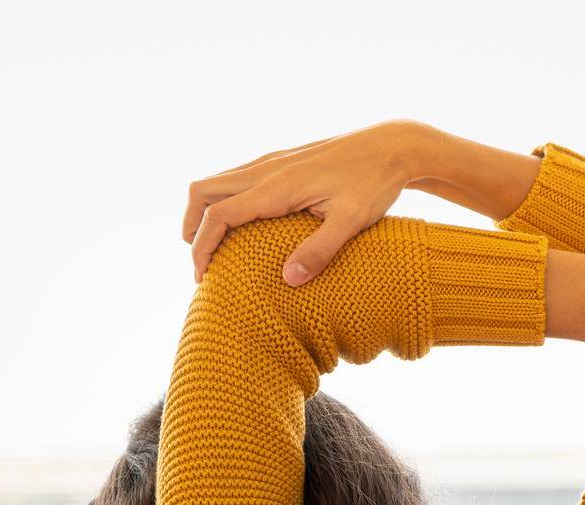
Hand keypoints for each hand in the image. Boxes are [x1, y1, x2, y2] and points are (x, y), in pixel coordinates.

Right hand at [181, 119, 425, 285]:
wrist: (393, 144)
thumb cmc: (374, 183)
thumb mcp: (352, 221)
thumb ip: (320, 250)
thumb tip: (288, 280)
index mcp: (277, 186)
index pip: (220, 214)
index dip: (203, 246)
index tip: (202, 277)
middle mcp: (267, 169)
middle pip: (204, 191)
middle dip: (192, 227)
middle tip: (200, 264)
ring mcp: (273, 162)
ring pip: (218, 182)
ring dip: (205, 213)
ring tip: (212, 248)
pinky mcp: (283, 162)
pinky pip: (237, 179)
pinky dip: (224, 203)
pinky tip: (240, 226)